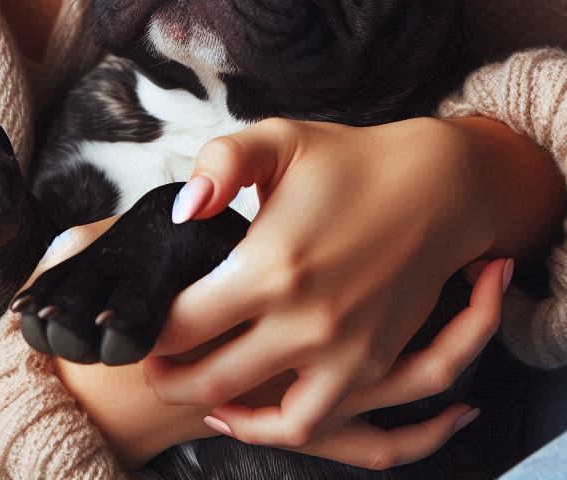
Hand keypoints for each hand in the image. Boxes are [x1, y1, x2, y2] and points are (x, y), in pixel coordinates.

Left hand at [142, 116, 506, 454]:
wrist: (436, 187)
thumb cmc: (348, 159)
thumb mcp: (278, 139)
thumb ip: (219, 165)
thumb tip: (182, 213)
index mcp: (271, 264)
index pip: (181, 322)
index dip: (144, 328)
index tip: (130, 322)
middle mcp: (305, 320)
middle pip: (208, 376)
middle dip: (164, 376)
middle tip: (144, 359)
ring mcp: (342, 351)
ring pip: (259, 413)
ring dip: (212, 407)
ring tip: (188, 387)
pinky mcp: (370, 365)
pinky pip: (311, 421)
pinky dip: (271, 427)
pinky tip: (245, 406)